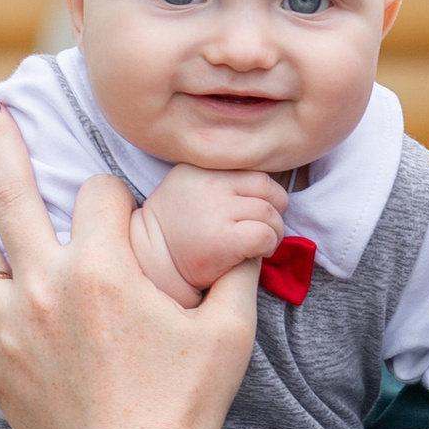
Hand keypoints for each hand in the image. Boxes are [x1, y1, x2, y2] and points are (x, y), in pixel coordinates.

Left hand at [0, 99, 256, 428]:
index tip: (124, 208)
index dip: (115, 193)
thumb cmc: (188, 408)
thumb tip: (253, 227)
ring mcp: (10, 331)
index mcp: (104, 271)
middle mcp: (46, 290)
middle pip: (15, 196)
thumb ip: (236, 269)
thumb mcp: (229, 331)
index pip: (98, 197)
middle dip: (4, 145)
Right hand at [143, 161, 289, 293]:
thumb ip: (224, 178)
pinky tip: (256, 253)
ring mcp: (217, 210)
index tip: (258, 211)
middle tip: (265, 229)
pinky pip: (265, 235)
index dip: (266, 195)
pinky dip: (268, 246)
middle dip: (276, 212)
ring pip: (270, 215)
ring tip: (259, 243)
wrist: (153, 262)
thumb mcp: (191, 185)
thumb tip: (269, 188)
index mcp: (204, 167)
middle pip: (268, 190)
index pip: (256, 173)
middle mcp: (210, 183)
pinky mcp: (223, 238)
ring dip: (274, 232)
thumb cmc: (178, 229)